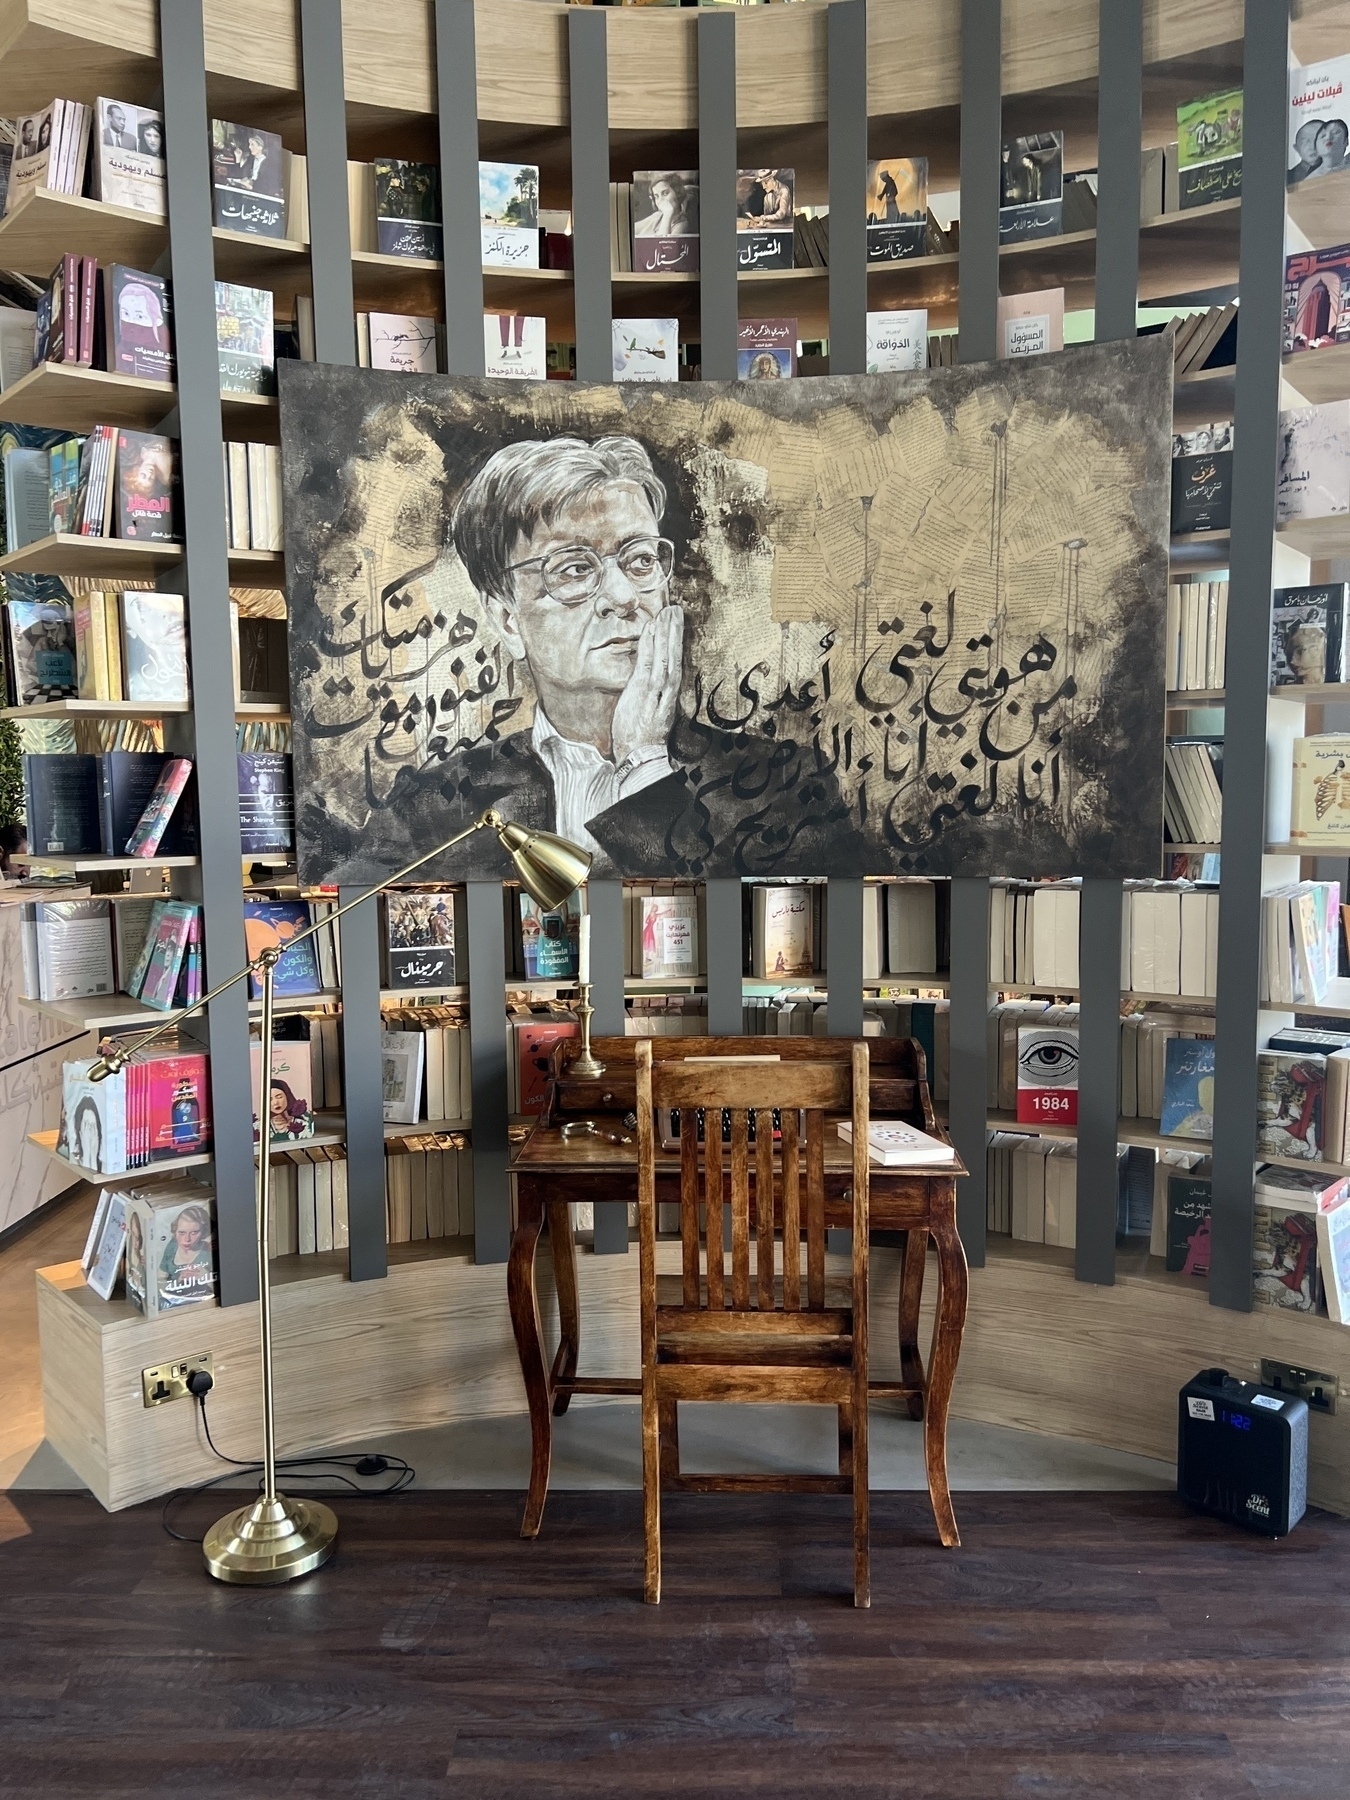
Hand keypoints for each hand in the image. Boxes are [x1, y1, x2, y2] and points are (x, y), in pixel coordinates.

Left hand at [611, 605, 683, 767]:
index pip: (674, 663)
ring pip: (665, 655)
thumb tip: (648, 681)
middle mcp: (666, 691)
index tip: (674, 624)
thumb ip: (651, 697)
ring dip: (666, 632)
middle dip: (674, 631)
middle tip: (675, 609)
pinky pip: (649, 662)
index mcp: (668, 695)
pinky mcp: (643, 691)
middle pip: (673, 655)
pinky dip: (652, 645)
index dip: (675, 643)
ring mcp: (656, 690)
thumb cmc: (641, 739)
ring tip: (667, 612)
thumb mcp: (650, 715)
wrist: (639, 757)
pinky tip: (652, 629)